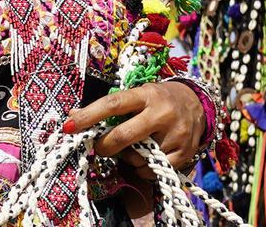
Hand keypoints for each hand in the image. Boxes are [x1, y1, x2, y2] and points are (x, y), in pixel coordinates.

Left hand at [64, 81, 205, 179]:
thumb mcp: (138, 95)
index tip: (68, 126)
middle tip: (98, 147)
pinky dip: (142, 168)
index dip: (89, 115)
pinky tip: (147, 156)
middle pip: (123, 136)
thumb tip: (73, 116)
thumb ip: (111, 107)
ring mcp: (174, 135)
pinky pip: (151, 171)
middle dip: (104, 146)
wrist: (196, 104)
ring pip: (137, 158)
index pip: (113, 104)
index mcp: (146, 94)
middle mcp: (161, 113)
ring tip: (134, 146)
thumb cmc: (157, 99)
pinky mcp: (183, 154)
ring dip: (126, 157)